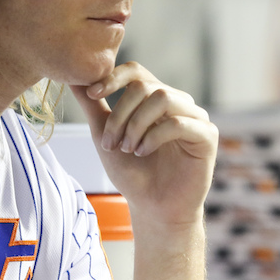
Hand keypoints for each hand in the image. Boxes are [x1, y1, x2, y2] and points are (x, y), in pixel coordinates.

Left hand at [71, 62, 216, 230]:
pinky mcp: (207, 135)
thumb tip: (73, 76)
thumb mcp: (105, 134)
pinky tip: (142, 153)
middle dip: (121, 114)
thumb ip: (93, 105)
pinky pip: (178, 122)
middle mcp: (178, 102)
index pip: (136, 71)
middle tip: (111, 143)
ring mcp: (195, 117)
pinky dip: (154, 137)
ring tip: (128, 149)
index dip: (113, 78)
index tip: (92, 94)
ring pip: (162, 98)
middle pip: (145, 86)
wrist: (152, 208)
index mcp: (155, 98)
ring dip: (136, 124)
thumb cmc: (132, 173)